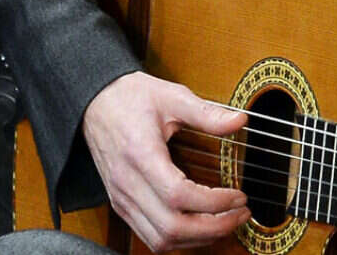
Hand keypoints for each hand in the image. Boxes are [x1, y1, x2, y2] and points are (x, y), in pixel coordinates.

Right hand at [82, 71, 249, 251]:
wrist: (95, 103)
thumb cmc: (131, 98)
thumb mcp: (172, 97)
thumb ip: (207, 113)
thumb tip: (240, 120)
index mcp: (141, 155)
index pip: (179, 195)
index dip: (214, 203)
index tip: (239, 195)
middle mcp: (127, 184)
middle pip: (172, 227)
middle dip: (213, 227)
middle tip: (240, 213)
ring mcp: (121, 199)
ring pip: (161, 240)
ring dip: (198, 238)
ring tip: (227, 222)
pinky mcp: (121, 205)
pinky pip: (150, 237)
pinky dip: (179, 239)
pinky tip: (201, 226)